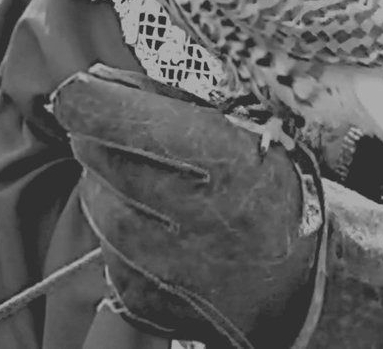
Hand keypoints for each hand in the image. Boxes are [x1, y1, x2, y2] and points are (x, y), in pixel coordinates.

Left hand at [49, 65, 323, 348]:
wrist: (303, 281)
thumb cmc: (273, 192)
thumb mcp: (241, 131)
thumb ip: (167, 103)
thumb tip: (97, 82)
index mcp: (227, 162)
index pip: (125, 119)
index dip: (89, 98)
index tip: (79, 89)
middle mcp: (196, 218)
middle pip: (99, 159)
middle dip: (95, 135)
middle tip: (114, 128)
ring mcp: (168, 267)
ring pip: (97, 204)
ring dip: (104, 181)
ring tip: (147, 178)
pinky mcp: (146, 300)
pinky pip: (105, 249)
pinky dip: (116, 227)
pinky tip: (153, 221)